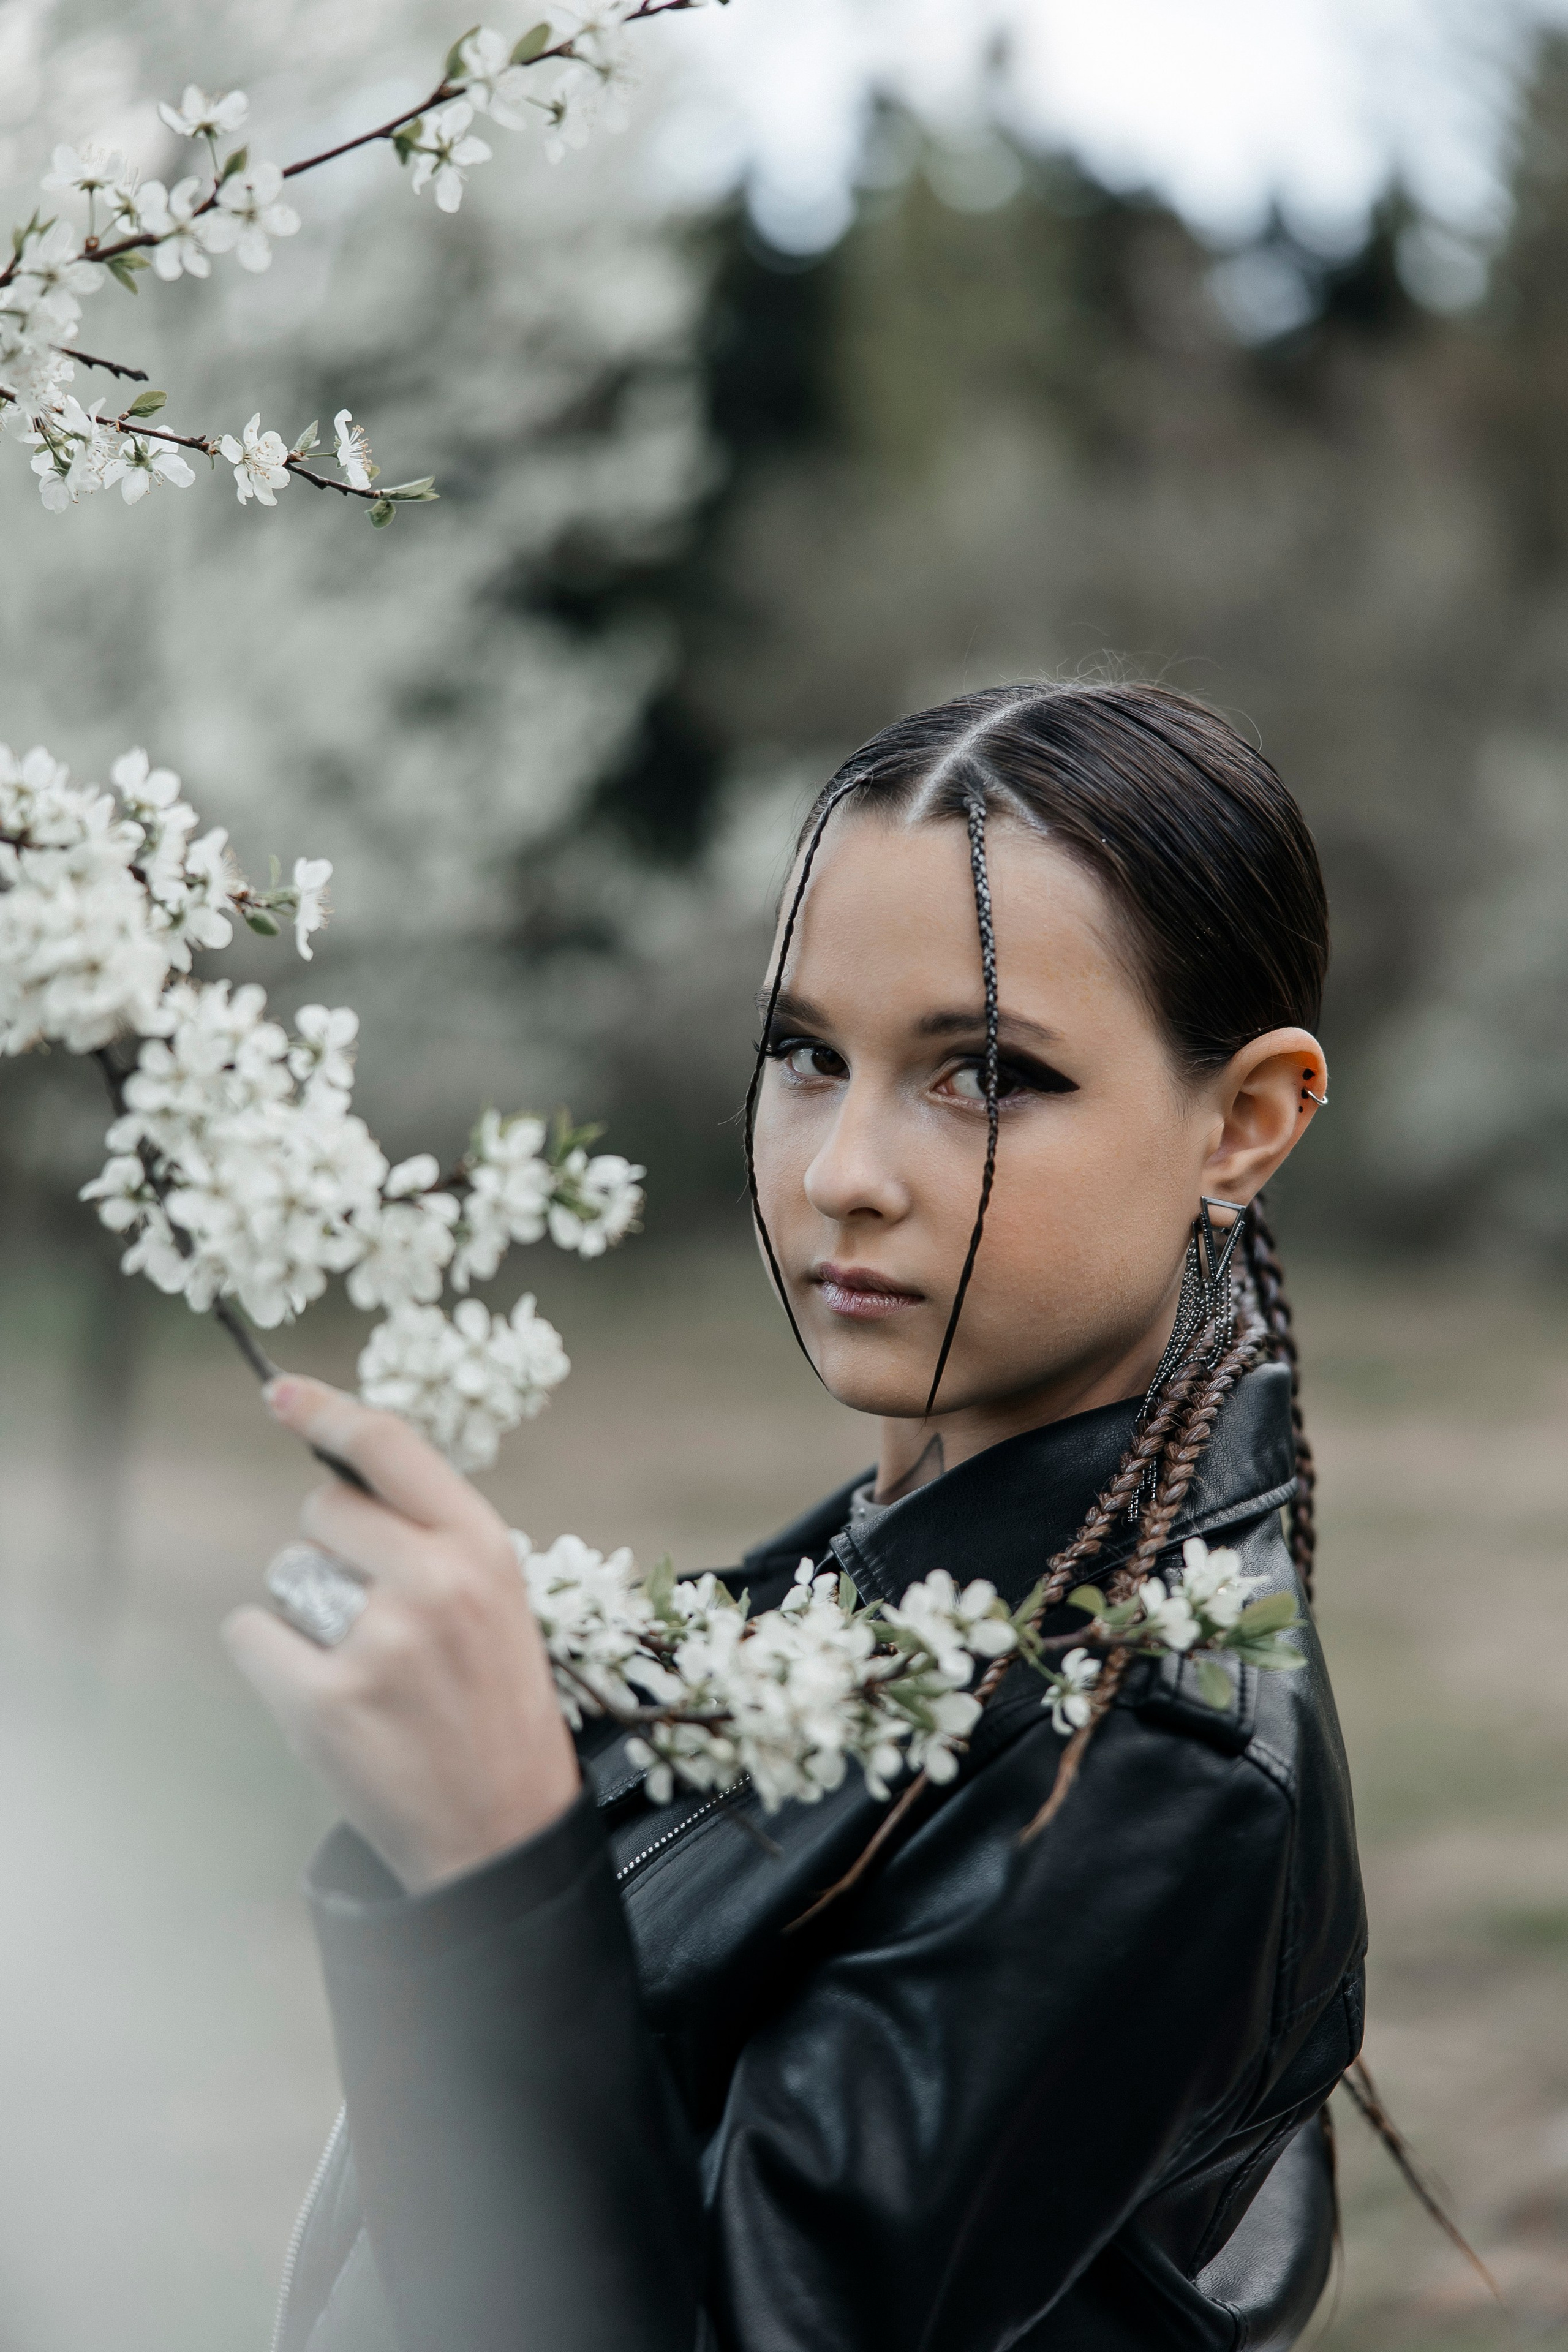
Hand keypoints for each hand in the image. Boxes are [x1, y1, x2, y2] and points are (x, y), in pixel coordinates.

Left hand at [224, 1376, 580, 1893]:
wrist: (501, 1830)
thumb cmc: (492, 1702)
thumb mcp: (494, 1598)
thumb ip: (431, 1532)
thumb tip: (336, 1463)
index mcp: (484, 1549)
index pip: (391, 1446)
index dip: (328, 1410)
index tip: (280, 1390)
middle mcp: (433, 1584)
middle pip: (324, 1508)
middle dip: (331, 1545)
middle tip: (376, 1610)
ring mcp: (376, 1644)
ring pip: (288, 1573)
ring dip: (309, 1610)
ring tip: (370, 1669)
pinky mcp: (324, 1702)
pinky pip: (252, 1633)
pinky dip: (271, 1657)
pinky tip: (327, 1695)